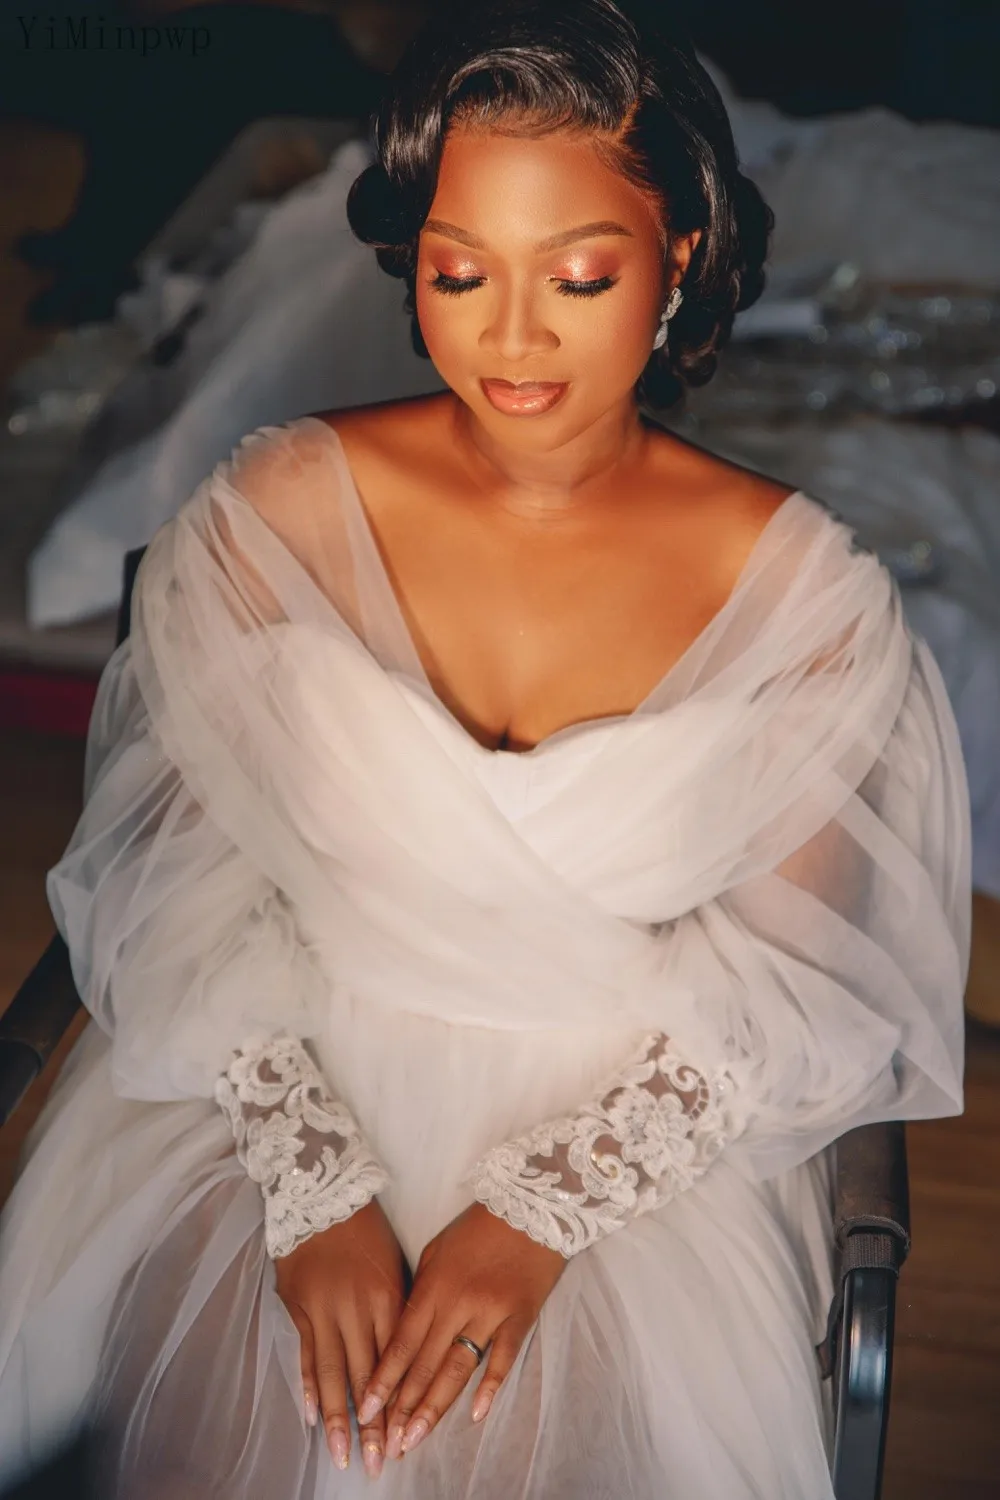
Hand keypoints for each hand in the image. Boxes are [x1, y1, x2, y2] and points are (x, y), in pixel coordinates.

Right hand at [274, 1200, 406, 1479]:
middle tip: (375, 1464)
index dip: (398, 1402)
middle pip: (366, 1374)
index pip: (396, 1361)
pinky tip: (314, 1416)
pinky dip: (309, 1386)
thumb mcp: (395, 1263)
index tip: (403, 1437)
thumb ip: (401, 1308)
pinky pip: (305, 1353)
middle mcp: (357, 1307)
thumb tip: (407, 1355)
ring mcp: (324, 1308)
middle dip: (371, 1423)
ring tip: (342, 1455)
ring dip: (338, 1416)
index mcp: (389, 1295)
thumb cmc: (367, 1228)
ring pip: (332, 1372)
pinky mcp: (298, 1305)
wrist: (321, 1192)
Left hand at [357, 1202, 565, 1460]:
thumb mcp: (437, 1251)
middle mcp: (458, 1304)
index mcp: (433, 1287)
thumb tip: (405, 1334)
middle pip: (425, 1364)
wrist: (529, 1208)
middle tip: (389, 1441)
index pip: (401, 1343)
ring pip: (458, 1369)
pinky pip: (503, 1358)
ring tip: (416, 1438)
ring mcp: (490, 1313)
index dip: (383, 1379)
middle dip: (404, 1406)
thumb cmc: (477, 1228)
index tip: (365, 1409)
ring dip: (435, 1406)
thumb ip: (420, 1293)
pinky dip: (490, 1387)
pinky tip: (475, 1415)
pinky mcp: (519, 1317)